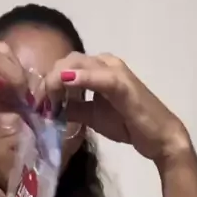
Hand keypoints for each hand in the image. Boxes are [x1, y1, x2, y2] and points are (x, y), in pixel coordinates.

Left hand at [42, 53, 190, 163]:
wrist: (158, 136)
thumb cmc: (129, 124)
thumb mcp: (93, 116)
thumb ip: (74, 108)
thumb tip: (52, 109)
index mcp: (99, 69)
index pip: (67, 65)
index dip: (49, 80)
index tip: (38, 101)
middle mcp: (106, 63)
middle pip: (68, 60)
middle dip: (50, 79)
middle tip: (41, 102)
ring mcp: (115, 71)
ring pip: (78, 64)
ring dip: (58, 78)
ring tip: (48, 98)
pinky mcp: (122, 84)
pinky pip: (99, 77)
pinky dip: (81, 78)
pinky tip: (65, 83)